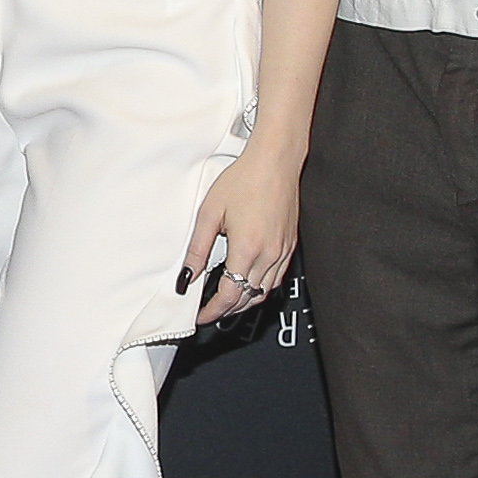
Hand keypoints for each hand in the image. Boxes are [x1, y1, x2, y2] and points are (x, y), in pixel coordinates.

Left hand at [181, 145, 300, 327]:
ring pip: (264, 292)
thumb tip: (187, 275)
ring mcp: (283, 250)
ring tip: (227, 301)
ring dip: (244, 301)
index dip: (213, 311)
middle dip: (227, 309)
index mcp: (247, 248)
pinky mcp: (290, 245)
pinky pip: (276, 278)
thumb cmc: (244, 179)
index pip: (229, 295)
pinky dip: (260, 287)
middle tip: (210, 311)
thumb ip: (197, 249)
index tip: (201, 316)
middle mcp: (269, 254)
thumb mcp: (209, 213)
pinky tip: (249, 282)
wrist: (275, 161)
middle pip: (247, 298)